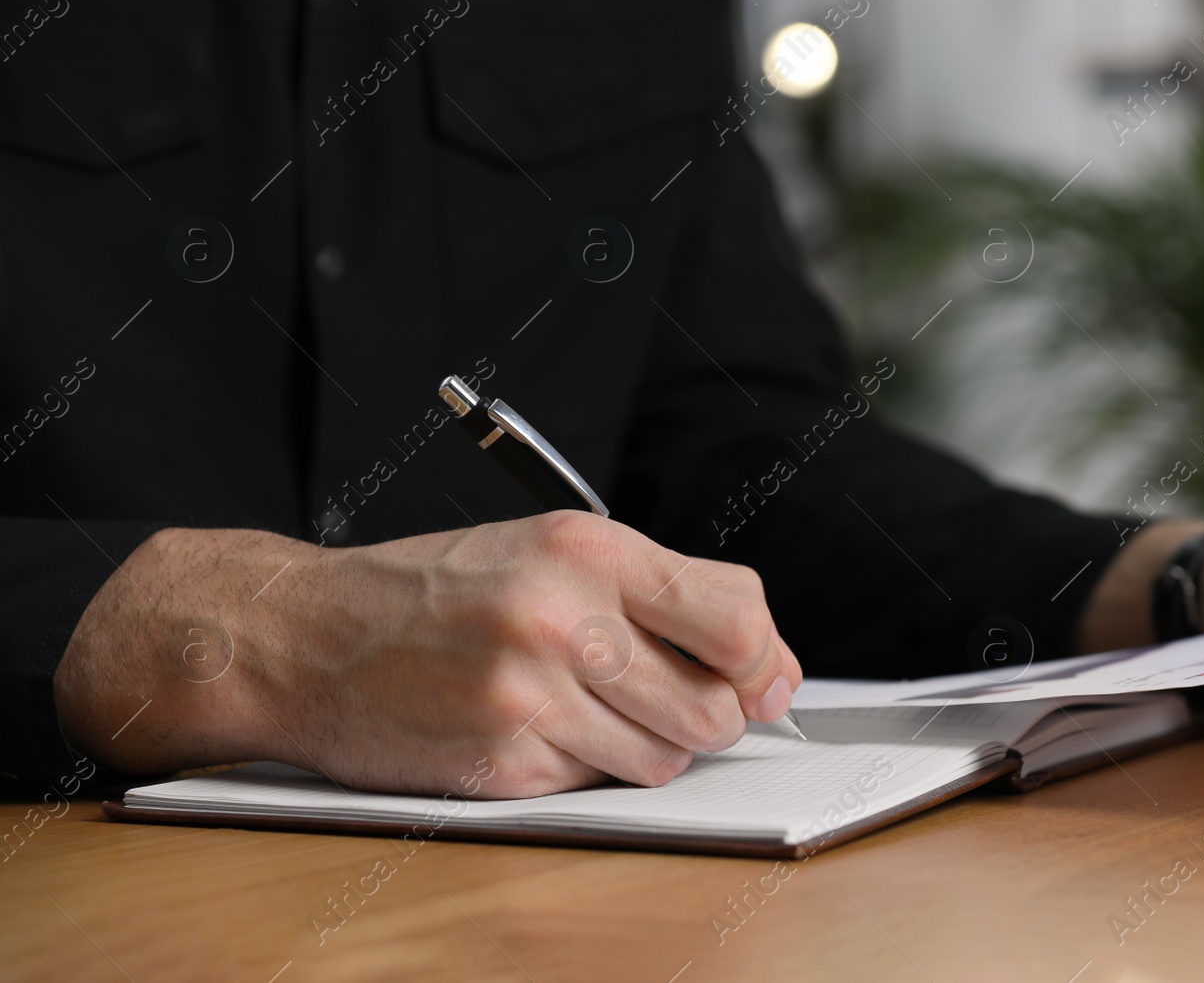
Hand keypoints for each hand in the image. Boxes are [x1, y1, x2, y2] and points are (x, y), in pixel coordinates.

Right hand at [55, 512, 801, 796]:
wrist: (305, 637)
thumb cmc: (437, 590)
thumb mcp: (551, 551)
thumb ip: (660, 596)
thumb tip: (767, 668)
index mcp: (586, 548)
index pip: (735, 616)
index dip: (765, 661)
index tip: (763, 681)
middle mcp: (561, 616)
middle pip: (712, 706)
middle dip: (705, 714)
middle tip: (662, 697)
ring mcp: (528, 695)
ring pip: (663, 758)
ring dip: (646, 747)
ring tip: (586, 708)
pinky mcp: (500, 763)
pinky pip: (595, 787)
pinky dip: (583, 770)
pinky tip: (534, 729)